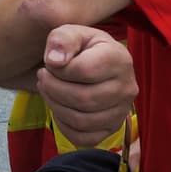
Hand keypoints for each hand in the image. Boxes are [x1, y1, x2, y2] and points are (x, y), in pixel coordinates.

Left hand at [37, 25, 136, 146]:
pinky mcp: (112, 129)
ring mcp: (122, 111)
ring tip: (47, 90)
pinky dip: (64, 126)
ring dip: (54, 106)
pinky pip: (84, 138)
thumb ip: (62, 39)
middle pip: (82, 99)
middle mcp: (127, 87)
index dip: (58, 70)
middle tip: (43, 78)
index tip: (50, 63)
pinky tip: (59, 108)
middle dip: (52, 89)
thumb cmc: (79, 47)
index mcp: (119, 58)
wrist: (89, 63)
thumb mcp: (69, 32)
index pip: (84, 71)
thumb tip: (55, 61)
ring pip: (81, 120)